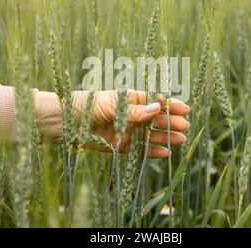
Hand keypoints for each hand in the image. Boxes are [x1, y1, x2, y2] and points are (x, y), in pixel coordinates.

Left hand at [34, 90, 190, 157]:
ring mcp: (127, 130)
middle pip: (156, 119)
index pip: (155, 101)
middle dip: (171, 122)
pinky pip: (140, 149)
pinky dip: (152, 151)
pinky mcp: (120, 145)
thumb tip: (159, 108)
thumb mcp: (114, 105)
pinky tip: (165, 152)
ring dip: (165, 137)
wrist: (66, 121)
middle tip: (185, 127)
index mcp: (131, 99)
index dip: (171, 105)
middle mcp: (132, 114)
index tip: (185, 109)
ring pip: (151, 134)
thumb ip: (136, 110)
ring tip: (181, 139)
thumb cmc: (89, 105)